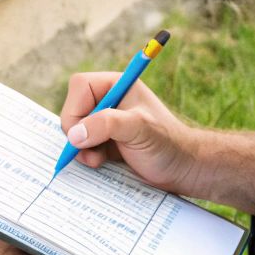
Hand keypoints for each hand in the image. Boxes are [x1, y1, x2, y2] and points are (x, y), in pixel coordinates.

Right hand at [60, 71, 209, 195]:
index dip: (76, 109)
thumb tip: (74, 134)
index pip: (80, 86)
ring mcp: (104, 121)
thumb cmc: (167, 144)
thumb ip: (106, 125)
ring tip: (99, 159)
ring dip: (81, 148)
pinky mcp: (103, 140)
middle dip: (77, 133)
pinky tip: (101, 162)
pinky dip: (85, 155)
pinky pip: (81, 144)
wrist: (181, 169)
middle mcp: (108, 99)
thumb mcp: (138, 129)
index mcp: (116, 85)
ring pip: (74, 129)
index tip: (84, 132)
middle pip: (73, 109)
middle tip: (91, 151)